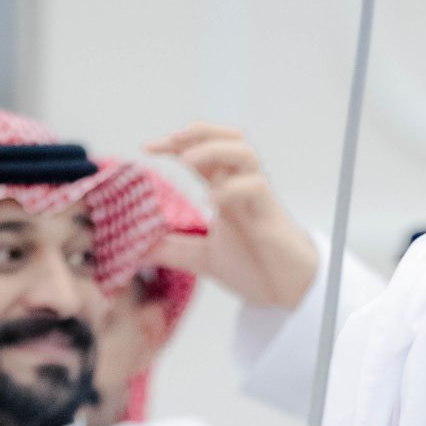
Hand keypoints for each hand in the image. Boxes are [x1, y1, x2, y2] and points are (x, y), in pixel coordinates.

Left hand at [147, 126, 320, 310]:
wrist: (288, 292)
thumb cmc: (255, 268)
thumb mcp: (202, 258)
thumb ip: (172, 250)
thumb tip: (136, 250)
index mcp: (224, 189)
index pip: (199, 152)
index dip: (173, 144)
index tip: (146, 148)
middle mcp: (241, 185)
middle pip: (227, 137)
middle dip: (198, 132)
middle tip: (171, 140)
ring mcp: (257, 197)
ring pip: (243, 152)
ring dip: (214, 149)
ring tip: (187, 160)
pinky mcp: (270, 213)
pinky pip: (255, 186)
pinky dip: (231, 188)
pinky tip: (212, 200)